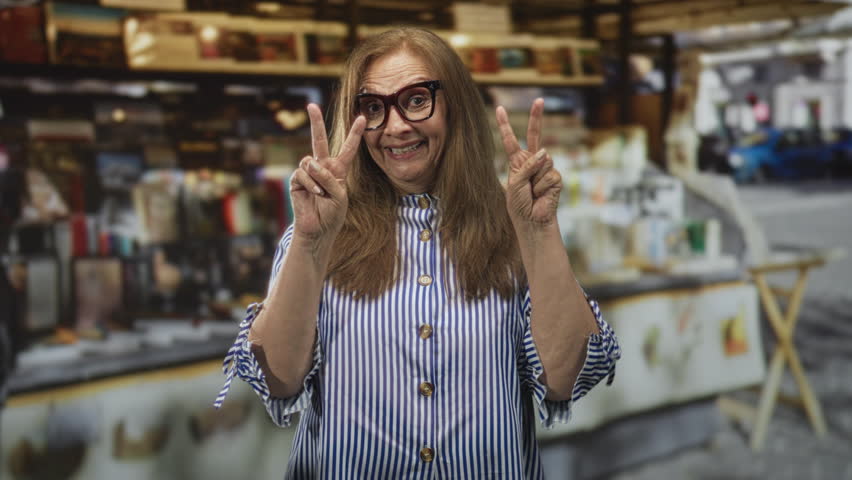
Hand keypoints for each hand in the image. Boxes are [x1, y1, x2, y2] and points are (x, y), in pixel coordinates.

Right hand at [289, 104, 365, 240]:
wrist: (318, 229)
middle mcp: (322, 167)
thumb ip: (330, 177)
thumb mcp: (340, 195)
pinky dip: (311, 183)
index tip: (362, 118)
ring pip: (310, 161)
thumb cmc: (332, 214)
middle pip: (319, 140)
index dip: (354, 134)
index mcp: (338, 170)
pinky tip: (315, 194)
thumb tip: (312, 163)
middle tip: (311, 105)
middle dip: (315, 123)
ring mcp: (308, 173)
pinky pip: (303, 173)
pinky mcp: (296, 180)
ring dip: (319, 177)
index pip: (347, 149)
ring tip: (322, 193)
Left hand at [496, 98, 561, 226]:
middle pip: (535, 135)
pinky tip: (541, 195)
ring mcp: (545, 169)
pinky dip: (542, 185)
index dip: (505, 125)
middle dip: (537, 117)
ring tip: (532, 192)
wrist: (532, 222)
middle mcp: (532, 162)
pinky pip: (549, 173)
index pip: (511, 140)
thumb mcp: (515, 183)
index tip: (499, 109)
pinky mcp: (555, 178)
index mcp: (517, 163)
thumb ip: (526, 166)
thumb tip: (546, 151)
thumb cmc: (519, 205)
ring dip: (535, 178)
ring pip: (543, 160)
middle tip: (539, 99)